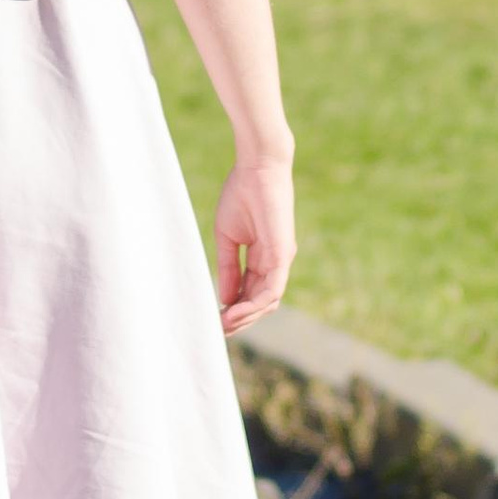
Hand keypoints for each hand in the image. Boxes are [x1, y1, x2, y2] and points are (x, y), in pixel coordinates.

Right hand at [215, 146, 295, 333]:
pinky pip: (272, 289)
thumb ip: (229, 267)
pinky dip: (254, 304)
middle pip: (261, 302)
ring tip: (224, 324)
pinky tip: (235, 311)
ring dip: (246, 317)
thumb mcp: (228, 237)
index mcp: (264, 257)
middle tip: (219, 330)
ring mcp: (281, 259)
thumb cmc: (241, 195)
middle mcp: (276, 262)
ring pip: (268, 301)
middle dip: (240, 319)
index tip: (216, 318)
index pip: (251, 291)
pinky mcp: (282, 254)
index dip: (234, 307)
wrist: (256, 168)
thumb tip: (225, 297)